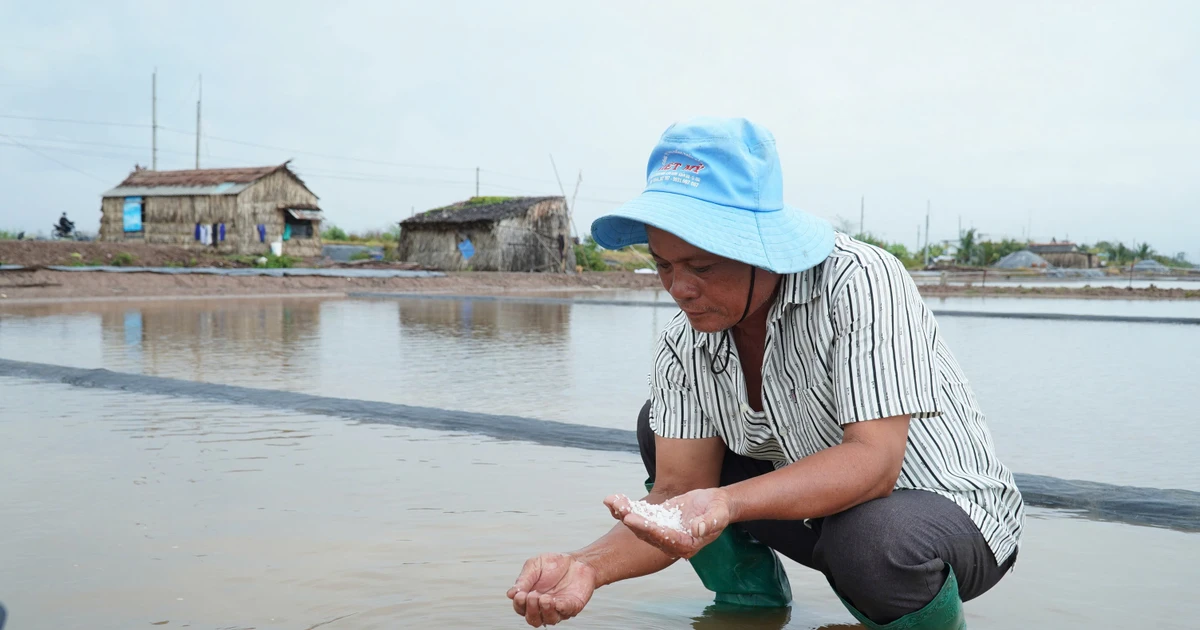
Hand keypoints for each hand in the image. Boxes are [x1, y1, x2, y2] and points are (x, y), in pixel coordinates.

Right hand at [507, 553, 595, 625]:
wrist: (576, 560)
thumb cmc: (555, 564)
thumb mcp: (534, 565)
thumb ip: (523, 579)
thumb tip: (510, 594)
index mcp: (531, 597)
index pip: (521, 608)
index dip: (519, 604)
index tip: (520, 595)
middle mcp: (543, 606)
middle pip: (533, 619)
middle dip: (531, 610)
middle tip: (532, 596)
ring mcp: (558, 608)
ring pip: (549, 620)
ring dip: (545, 611)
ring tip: (544, 598)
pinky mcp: (572, 606)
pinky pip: (566, 612)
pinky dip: (561, 608)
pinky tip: (556, 602)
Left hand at [604, 488, 730, 559]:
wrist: (715, 504)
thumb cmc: (719, 510)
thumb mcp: (718, 515)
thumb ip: (710, 523)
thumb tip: (698, 529)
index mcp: (685, 545)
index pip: (664, 538)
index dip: (648, 529)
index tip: (633, 520)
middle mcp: (670, 543)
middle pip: (647, 534)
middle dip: (632, 521)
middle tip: (619, 509)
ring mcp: (661, 533)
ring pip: (639, 525)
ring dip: (624, 514)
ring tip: (611, 501)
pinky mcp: (657, 521)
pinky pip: (639, 515)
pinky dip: (626, 508)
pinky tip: (614, 500)